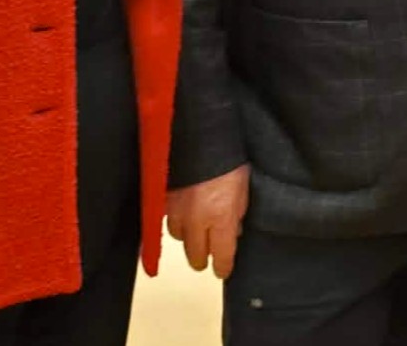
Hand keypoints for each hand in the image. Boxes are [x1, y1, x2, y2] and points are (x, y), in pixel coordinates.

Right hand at [165, 164, 249, 278]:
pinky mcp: (163, 200)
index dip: (223, 267)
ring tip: (197, 232)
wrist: (202, 136)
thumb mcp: (243, 190)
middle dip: (203, 258)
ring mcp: (176, 210)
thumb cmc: (228, 160)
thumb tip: (234, 233)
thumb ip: (237, 216)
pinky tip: (183, 216)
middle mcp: (196, 220)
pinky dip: (175, 222)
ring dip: (188, 238)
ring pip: (179, 239)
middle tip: (209, 256)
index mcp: (221, 217)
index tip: (223, 270)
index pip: (221, 255)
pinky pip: (166, 221)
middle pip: (195, 255)